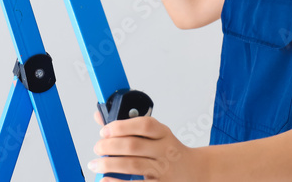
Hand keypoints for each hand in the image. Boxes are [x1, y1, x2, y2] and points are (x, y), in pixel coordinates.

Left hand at [89, 109, 203, 180]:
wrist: (195, 171)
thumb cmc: (169, 151)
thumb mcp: (154, 134)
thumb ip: (128, 126)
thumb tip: (99, 117)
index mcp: (163, 133)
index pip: (144, 125)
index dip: (121, 126)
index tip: (104, 130)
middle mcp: (165, 150)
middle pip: (133, 146)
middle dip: (109, 146)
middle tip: (97, 148)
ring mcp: (164, 169)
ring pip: (133, 165)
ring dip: (109, 164)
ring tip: (96, 164)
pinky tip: (106, 179)